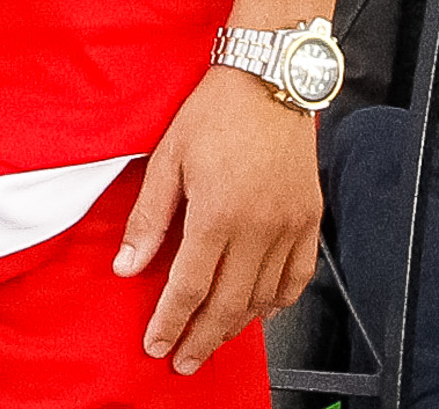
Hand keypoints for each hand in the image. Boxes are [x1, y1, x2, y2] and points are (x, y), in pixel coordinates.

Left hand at [115, 67, 322, 374]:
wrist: (270, 78)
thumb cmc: (216, 112)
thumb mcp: (167, 159)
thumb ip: (148, 218)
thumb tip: (127, 267)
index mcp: (217, 214)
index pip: (189, 288)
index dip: (170, 323)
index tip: (156, 345)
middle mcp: (258, 227)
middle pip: (228, 305)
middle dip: (201, 339)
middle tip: (183, 359)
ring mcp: (289, 225)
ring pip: (264, 298)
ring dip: (237, 326)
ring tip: (214, 338)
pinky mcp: (310, 217)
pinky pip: (299, 276)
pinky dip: (280, 301)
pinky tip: (262, 309)